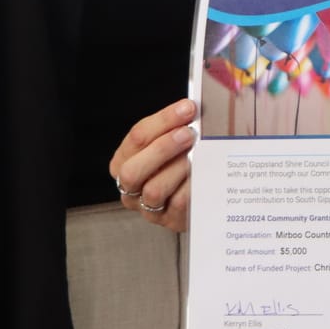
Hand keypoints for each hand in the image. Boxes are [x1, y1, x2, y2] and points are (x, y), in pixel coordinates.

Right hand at [109, 99, 197, 233]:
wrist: (195, 197)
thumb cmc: (179, 162)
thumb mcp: (170, 143)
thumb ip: (175, 127)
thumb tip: (192, 109)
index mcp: (124, 160)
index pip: (137, 137)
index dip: (164, 120)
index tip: (188, 108)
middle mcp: (130, 186)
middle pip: (133, 170)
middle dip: (162, 148)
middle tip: (189, 134)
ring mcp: (148, 207)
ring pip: (153, 190)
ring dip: (177, 168)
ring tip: (197, 155)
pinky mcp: (169, 220)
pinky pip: (178, 204)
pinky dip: (191, 186)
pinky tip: (204, 173)